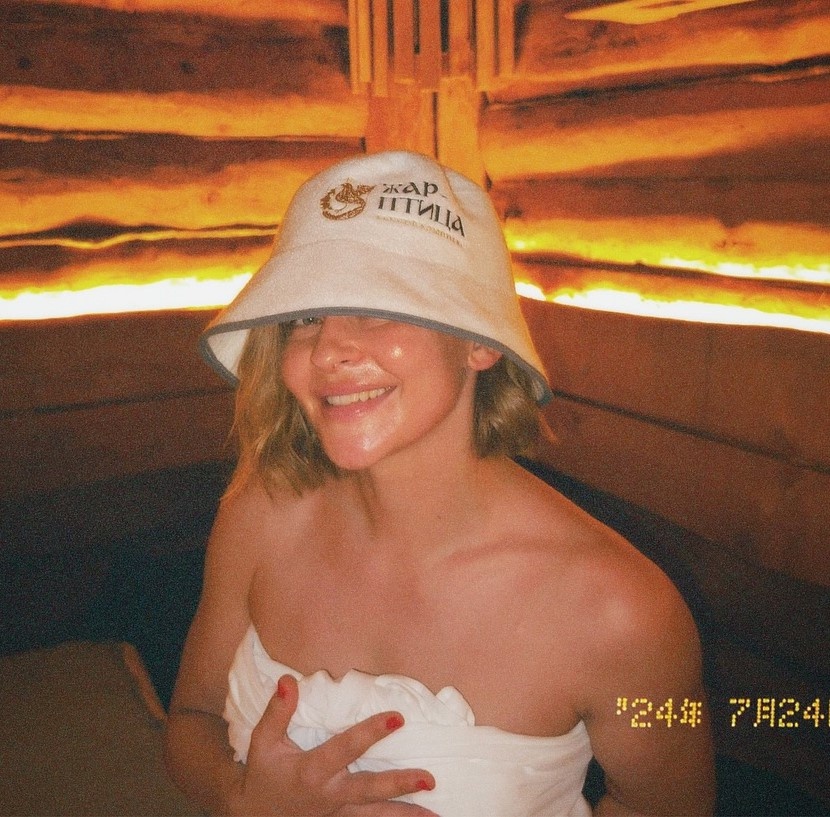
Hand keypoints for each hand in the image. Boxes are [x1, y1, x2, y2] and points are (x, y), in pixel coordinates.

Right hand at [226, 674, 437, 815]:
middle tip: (429, 779)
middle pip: (369, 790)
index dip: (371, 732)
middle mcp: (329, 795)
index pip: (346, 748)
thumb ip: (277, 712)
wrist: (255, 816)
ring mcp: (337, 812)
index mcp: (311, 771)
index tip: (398, 717)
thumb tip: (288, 680)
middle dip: (399, 785)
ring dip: (406, 814)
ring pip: (375, 816)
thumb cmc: (263, 774)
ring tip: (435, 813)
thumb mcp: (263, 742)